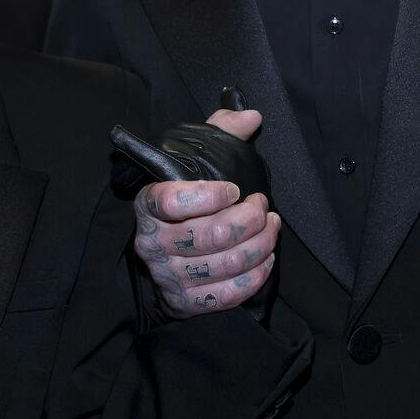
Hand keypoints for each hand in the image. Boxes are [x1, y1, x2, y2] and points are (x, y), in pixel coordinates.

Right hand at [113, 108, 280, 318]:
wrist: (166, 258)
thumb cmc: (185, 203)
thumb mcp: (194, 162)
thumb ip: (220, 133)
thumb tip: (251, 117)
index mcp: (148, 205)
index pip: (170, 200)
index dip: (208, 195)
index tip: (234, 189)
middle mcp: (153, 243)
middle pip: (210, 235)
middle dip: (249, 219)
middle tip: (263, 206)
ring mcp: (169, 275)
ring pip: (224, 264)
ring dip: (260, 245)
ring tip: (272, 227)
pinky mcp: (186, 301)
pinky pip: (227, 294)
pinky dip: (254, 276)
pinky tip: (267, 259)